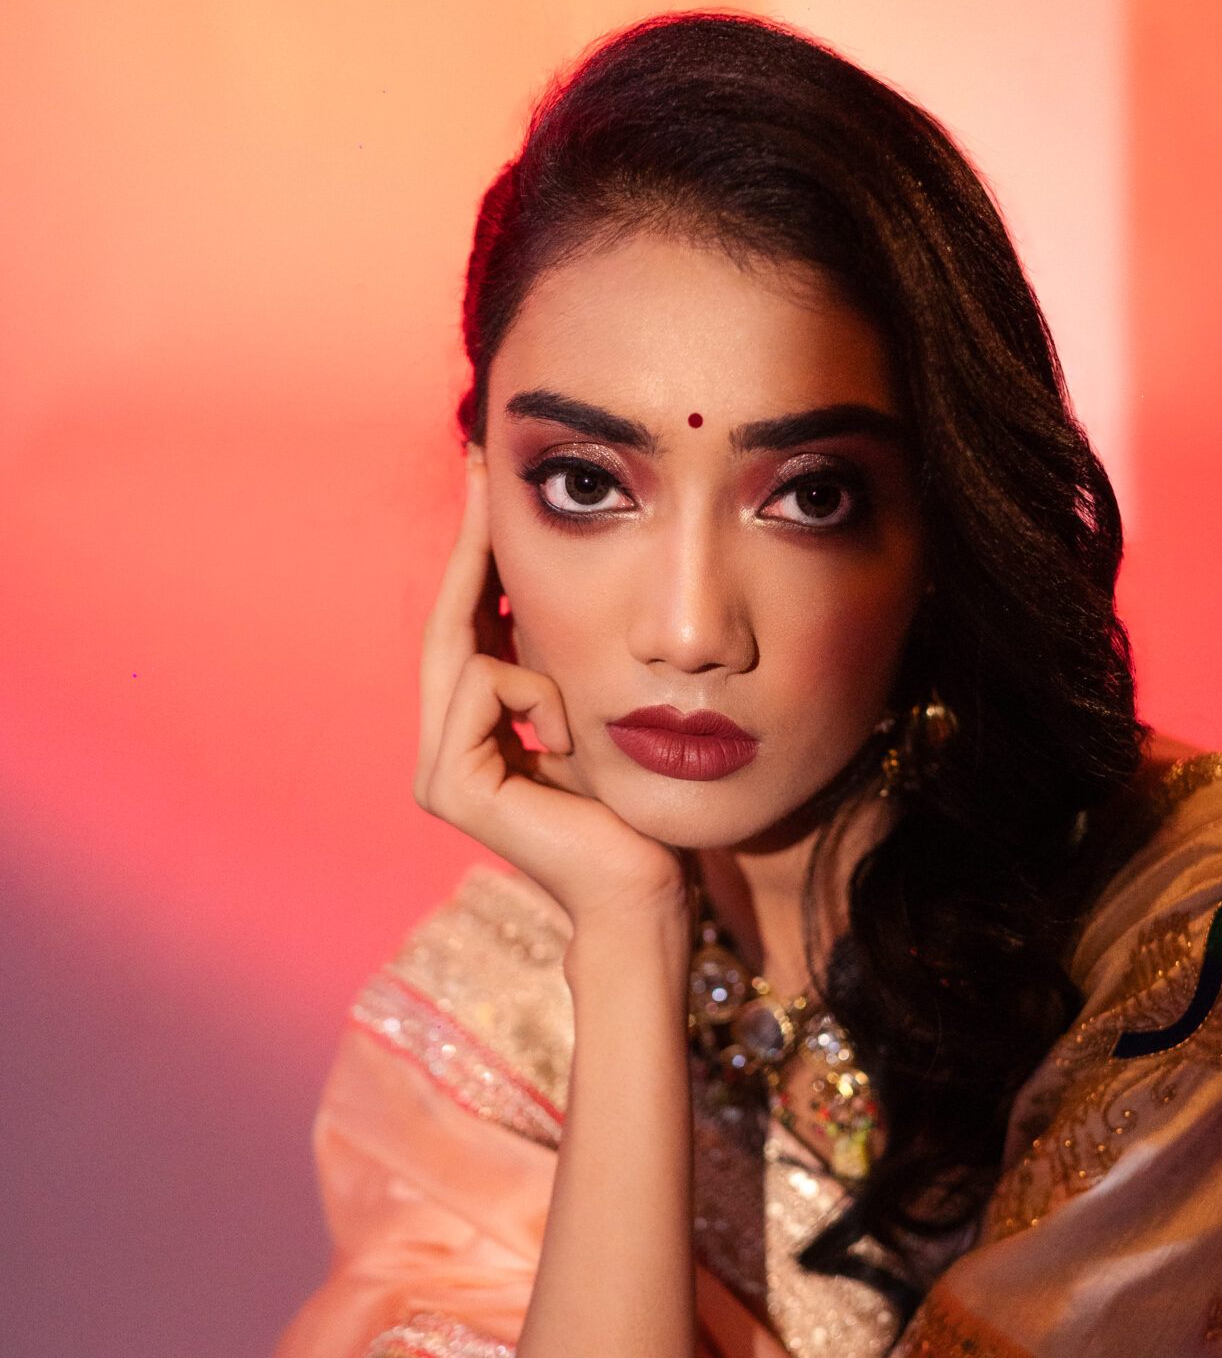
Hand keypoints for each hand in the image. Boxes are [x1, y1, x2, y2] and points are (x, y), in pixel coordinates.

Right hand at [416, 463, 686, 932]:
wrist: (644, 892)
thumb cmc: (636, 811)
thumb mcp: (595, 710)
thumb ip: (560, 660)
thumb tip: (553, 577)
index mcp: (479, 729)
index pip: (470, 623)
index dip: (476, 551)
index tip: (486, 476)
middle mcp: (446, 747)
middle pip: (449, 621)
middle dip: (471, 542)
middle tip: (482, 465)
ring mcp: (439, 769)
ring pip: (466, 652)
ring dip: (534, 668)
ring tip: (569, 726)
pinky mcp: (450, 785)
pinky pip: (482, 687)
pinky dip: (533, 701)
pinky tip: (560, 744)